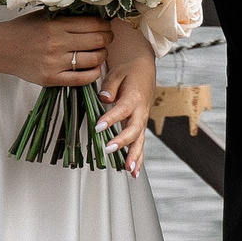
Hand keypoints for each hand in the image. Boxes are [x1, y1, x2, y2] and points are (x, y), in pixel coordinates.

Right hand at [0, 15, 113, 88]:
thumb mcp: (45, 16)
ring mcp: (55, 63)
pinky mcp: (51, 78)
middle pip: (97, 41)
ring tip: (100, 52)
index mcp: (56, 25)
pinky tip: (95, 68)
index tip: (106, 26)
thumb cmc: (23, 30)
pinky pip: (81, 79)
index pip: (93, 24)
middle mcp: (57, 44)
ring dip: (103, 55)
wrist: (0, 48)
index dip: (105, 25)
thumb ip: (67, 16)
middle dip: (107, 38)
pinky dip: (94, 74)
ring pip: (93, 59)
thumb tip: (94, 16)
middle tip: (107, 38)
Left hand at [96, 20, 155, 175]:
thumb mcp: (116, 73)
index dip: (111, 118)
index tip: (98, 126)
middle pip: (134, 129)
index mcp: (134, 96)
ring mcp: (142, 120)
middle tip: (109, 149)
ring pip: (140, 140)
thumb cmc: (128, 70)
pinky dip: (138, 158)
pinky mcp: (140, 125)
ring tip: (128, 170)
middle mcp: (141, 110)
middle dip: (122, 141)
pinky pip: (140, 144)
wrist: (143, 68)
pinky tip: (133, 172)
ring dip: (134, 156)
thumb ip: (109, 87)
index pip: (122, 109)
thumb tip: (104, 98)